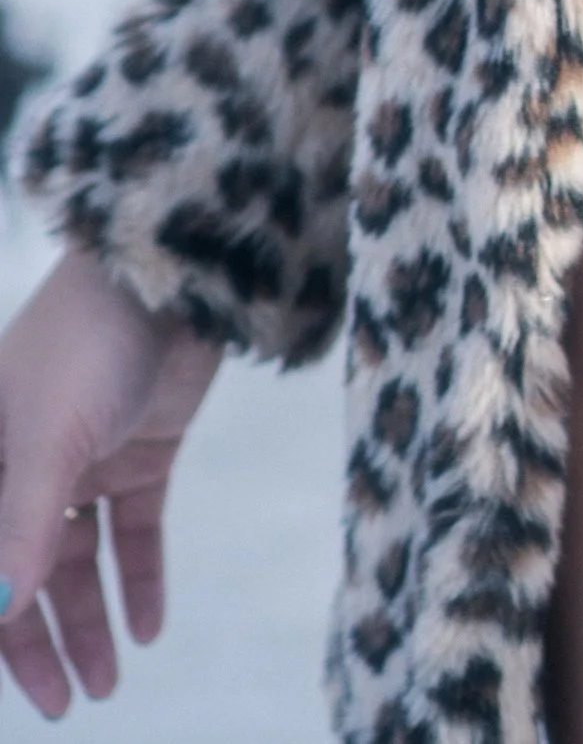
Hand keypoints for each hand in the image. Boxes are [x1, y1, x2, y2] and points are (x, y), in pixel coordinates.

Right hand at [0, 248, 220, 718]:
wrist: (174, 273)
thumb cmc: (90, 341)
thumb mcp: (49, 441)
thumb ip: (22, 529)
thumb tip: (1, 610)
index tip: (21, 689)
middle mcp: (28, 460)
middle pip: (27, 568)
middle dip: (40, 641)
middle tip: (65, 704)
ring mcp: (88, 456)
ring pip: (81, 559)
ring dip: (91, 622)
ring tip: (109, 683)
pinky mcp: (143, 449)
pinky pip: (134, 529)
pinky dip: (139, 579)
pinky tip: (147, 629)